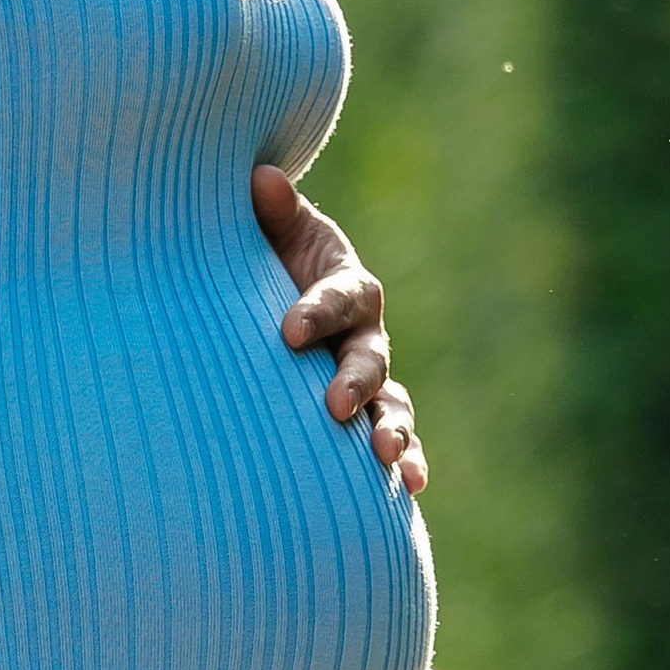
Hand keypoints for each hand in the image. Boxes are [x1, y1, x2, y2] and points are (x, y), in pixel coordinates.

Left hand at [252, 163, 427, 493]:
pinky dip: (405, 462)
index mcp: (346, 285)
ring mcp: (367, 379)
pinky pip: (390, 438)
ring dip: (394, 431)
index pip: (340, 296)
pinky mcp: (362, 415)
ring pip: (392, 405)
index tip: (288, 331)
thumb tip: (261, 177)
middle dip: (358, 382)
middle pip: (370, 357)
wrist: (265, 298)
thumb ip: (270, 210)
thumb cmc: (262, 258)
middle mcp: (364, 334)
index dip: (318, 311)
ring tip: (386, 458)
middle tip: (337, 404)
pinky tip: (408, 491)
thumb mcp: (267, 230)